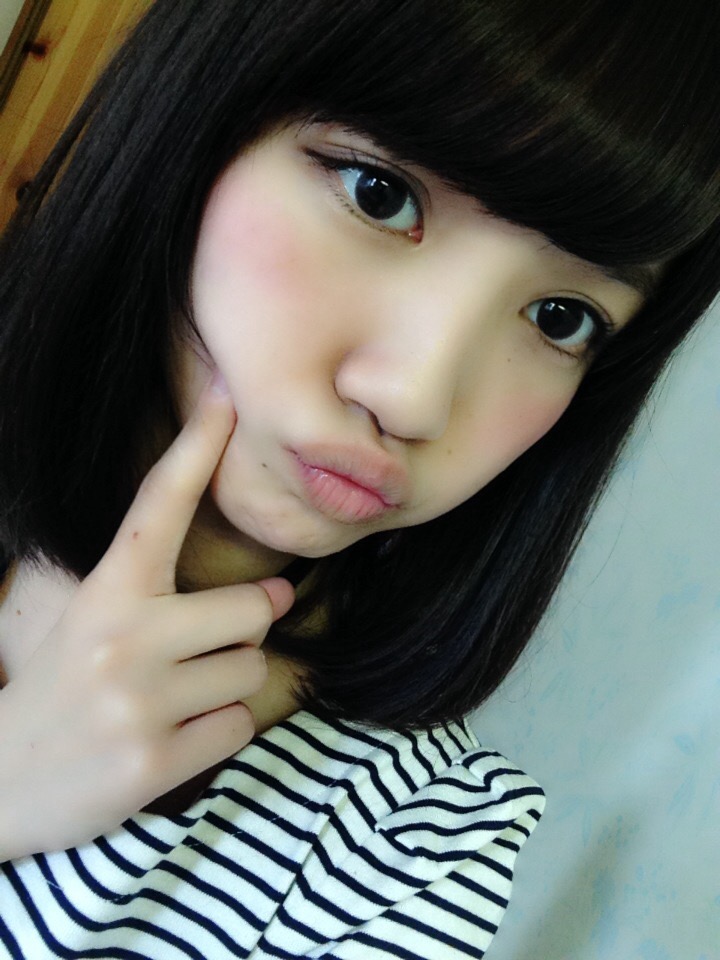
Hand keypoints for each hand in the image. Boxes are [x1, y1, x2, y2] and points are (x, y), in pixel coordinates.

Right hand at [0, 373, 293, 858]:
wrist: (0, 783)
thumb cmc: (62, 687)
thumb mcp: (89, 621)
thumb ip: (163, 597)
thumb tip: (275, 595)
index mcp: (103, 592)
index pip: (158, 506)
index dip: (196, 448)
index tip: (228, 399)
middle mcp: (121, 637)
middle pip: (250, 610)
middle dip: (243, 629)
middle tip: (205, 646)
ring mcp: (137, 701)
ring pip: (252, 670)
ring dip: (228, 683)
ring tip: (176, 698)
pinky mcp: (153, 762)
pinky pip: (239, 726)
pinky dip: (218, 731)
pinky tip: (172, 737)